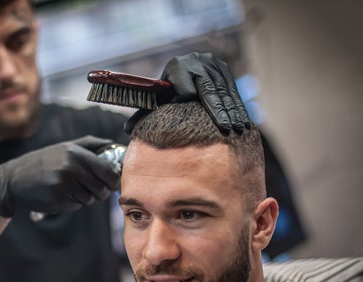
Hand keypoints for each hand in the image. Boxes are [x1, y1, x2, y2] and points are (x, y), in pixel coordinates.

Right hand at [0, 136, 119, 217]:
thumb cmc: (44, 161)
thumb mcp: (66, 147)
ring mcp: (63, 186)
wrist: (14, 179)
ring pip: (90, 199)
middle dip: (100, 192)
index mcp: (75, 153)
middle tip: (92, 189)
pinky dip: (73, 204)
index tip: (112, 183)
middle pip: (102, 189)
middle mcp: (70, 168)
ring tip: (71, 189)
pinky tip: (61, 195)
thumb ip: (91, 145)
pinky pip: (77, 206)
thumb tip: (115, 145)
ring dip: (85, 198)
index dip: (114, 180)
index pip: (108, 172)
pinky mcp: (57, 200)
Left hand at [124, 52, 251, 134]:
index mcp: (177, 66)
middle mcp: (196, 60)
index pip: (185, 87)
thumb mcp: (155, 102)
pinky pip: (232, 90)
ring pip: (223, 91)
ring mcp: (212, 63)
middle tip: (225, 129)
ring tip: (238, 129)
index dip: (189, 101)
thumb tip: (127, 130)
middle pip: (208, 90)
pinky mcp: (224, 69)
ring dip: (232, 111)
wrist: (182, 73)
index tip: (193, 116)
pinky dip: (238, 106)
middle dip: (218, 111)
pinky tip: (243, 122)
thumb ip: (142, 115)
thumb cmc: (166, 95)